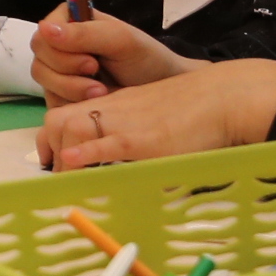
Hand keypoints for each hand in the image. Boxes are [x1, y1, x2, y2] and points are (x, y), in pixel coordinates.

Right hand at [27, 8, 193, 105]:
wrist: (161, 90)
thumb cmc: (145, 58)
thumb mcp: (120, 40)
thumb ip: (84, 33)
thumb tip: (44, 28)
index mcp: (70, 22)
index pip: (43, 33)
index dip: (60, 50)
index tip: (91, 60)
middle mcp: (60, 46)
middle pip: (39, 60)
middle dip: (68, 73)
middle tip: (97, 76)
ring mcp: (59, 73)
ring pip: (43, 83)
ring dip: (71, 90)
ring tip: (101, 92)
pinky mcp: (62, 97)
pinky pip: (52, 103)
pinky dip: (72, 105)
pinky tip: (93, 104)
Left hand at [37, 55, 275, 169]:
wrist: (226, 96)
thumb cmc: (196, 110)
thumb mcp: (153, 115)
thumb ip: (133, 131)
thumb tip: (118, 158)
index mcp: (115, 104)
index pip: (65, 115)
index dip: (50, 139)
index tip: (52, 161)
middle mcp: (113, 110)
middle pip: (58, 120)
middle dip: (50, 149)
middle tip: (57, 176)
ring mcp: (125, 123)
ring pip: (73, 128)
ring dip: (63, 156)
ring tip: (65, 179)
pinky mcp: (141, 138)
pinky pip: (106, 142)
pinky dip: (86, 151)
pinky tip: (73, 160)